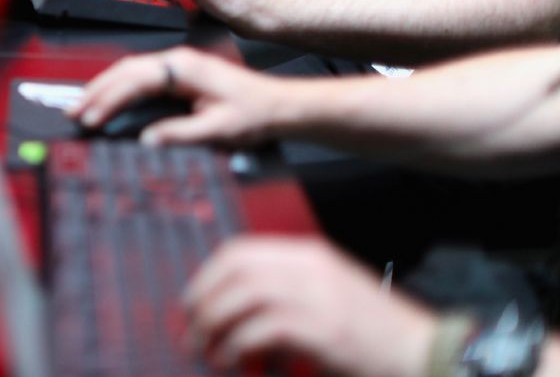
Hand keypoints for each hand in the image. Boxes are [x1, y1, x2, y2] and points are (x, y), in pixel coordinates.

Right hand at [69, 47, 287, 146]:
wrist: (279, 106)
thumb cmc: (255, 113)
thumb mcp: (218, 129)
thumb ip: (180, 134)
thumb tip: (147, 139)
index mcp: (184, 68)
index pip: (134, 82)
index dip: (108, 101)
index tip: (90, 118)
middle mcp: (178, 60)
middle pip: (125, 71)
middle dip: (96, 91)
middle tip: (73, 111)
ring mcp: (178, 64)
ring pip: (129, 70)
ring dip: (104, 87)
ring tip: (82, 105)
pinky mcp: (179, 73)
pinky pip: (140, 75)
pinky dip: (119, 86)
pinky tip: (108, 97)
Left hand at [184, 237, 435, 376]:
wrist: (423, 351)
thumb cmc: (374, 332)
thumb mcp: (328, 295)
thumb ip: (286, 290)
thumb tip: (232, 306)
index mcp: (309, 255)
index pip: (241, 251)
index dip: (209, 275)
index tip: (195, 300)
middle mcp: (308, 267)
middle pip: (233, 270)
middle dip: (203, 299)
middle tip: (192, 328)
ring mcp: (313, 295)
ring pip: (238, 297)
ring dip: (213, 327)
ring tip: (207, 351)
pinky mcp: (317, 328)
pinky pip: (255, 331)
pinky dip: (235, 348)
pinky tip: (232, 363)